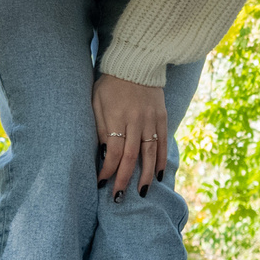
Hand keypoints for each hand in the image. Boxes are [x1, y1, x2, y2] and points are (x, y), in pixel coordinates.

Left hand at [91, 72, 169, 197]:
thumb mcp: (96, 102)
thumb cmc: (110, 84)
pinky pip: (162, 141)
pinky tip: (160, 173)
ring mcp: (151, 119)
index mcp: (116, 118)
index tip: (102, 183)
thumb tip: (103, 153)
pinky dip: (161, 158)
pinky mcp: (162, 116)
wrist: (136, 62)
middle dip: (125, 179)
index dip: (108, 170)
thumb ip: (100, 127)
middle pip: (131, 156)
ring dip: (146, 174)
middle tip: (120, 198)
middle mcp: (135, 121)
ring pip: (149, 152)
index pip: (112, 152)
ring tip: (143, 192)